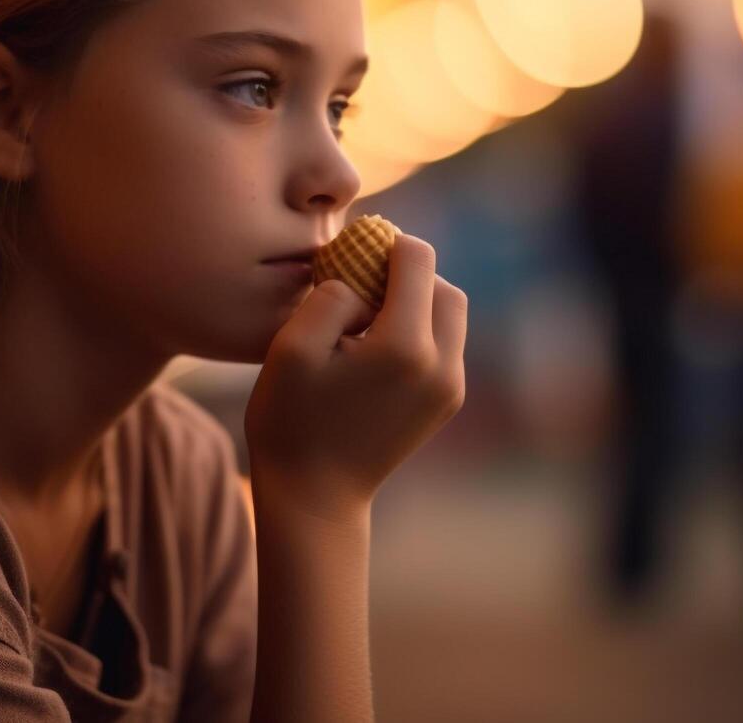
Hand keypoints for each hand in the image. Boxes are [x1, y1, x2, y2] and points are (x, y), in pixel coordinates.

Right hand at [244, 233, 467, 519]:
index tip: (349, 257)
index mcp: (405, 346)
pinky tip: (374, 347)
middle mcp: (441, 365)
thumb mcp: (291, 347)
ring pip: (451, 314)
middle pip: (444, 285)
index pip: (418, 259)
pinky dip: (418, 330)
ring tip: (365, 319)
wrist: (314, 498)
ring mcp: (449, 388)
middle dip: (406, 274)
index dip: (382, 245)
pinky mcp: (446, 402)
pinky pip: (445, 344)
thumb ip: (331, 295)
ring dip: (416, 302)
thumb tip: (360, 279)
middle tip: (359, 285)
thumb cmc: (291, 422)